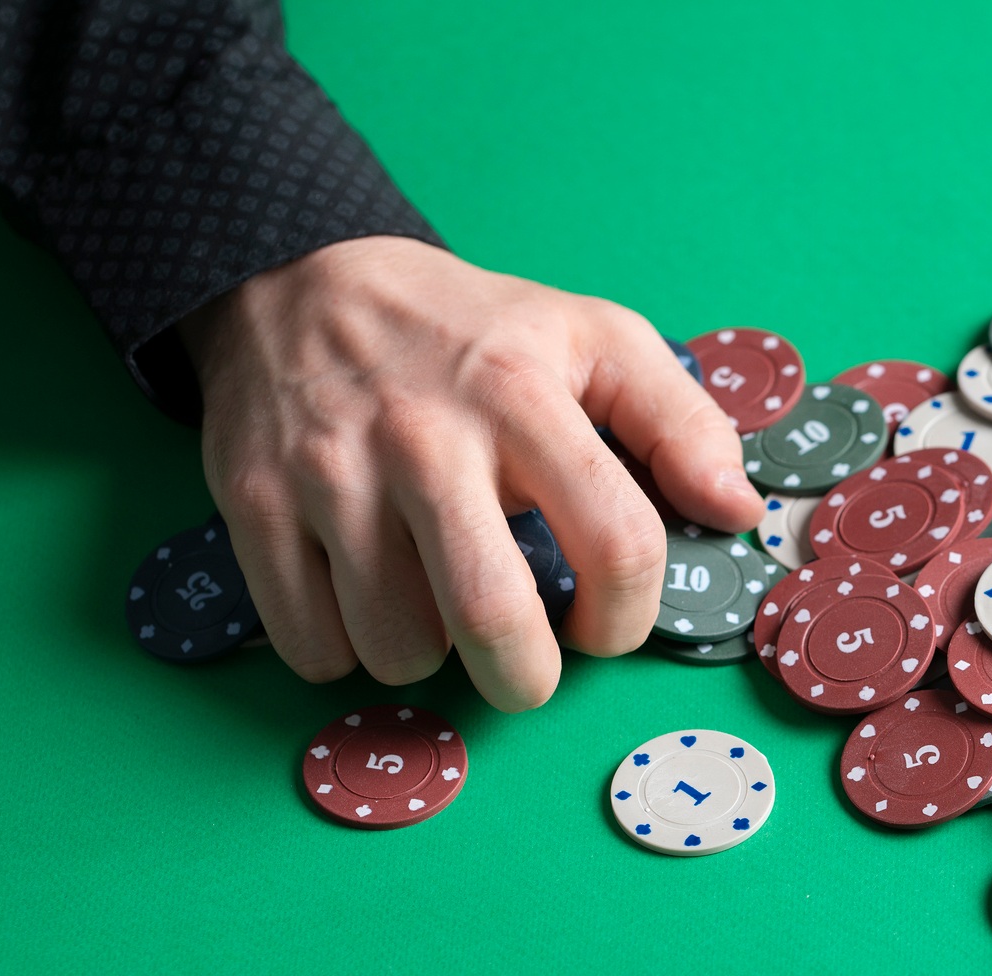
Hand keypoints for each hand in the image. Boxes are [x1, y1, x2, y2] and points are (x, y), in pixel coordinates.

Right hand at [181, 236, 763, 710]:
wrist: (300, 279)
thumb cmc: (472, 334)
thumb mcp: (594, 339)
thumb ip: (683, 423)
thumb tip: (739, 511)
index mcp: (526, 396)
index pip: (618, 543)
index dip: (628, 616)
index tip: (603, 623)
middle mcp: (426, 436)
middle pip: (495, 621)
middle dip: (526, 680)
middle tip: (527, 666)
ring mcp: (330, 472)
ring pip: (396, 649)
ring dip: (429, 659)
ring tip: (434, 605)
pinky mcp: (252, 503)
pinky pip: (311, 645)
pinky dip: (345, 653)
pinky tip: (365, 600)